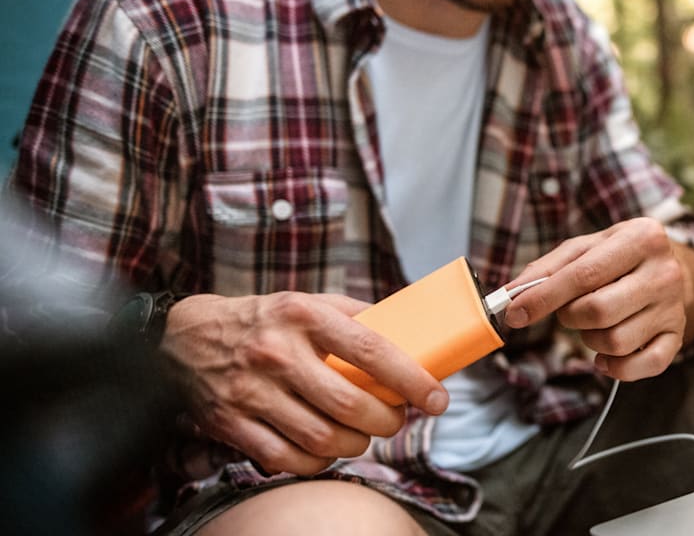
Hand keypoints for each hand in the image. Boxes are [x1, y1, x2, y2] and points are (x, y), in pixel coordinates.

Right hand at [161, 291, 445, 475]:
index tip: (437, 398)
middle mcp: (278, 353)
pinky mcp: (231, 423)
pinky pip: (286, 459)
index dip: (412, 380)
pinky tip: (326, 451)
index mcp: (304, 315)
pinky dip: (316, 463)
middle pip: (350, 405)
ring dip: (355, 446)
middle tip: (395, 420)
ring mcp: (252, 391)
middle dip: (385, 422)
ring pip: (321, 438)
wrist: (184, 337)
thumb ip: (357, 316)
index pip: (372, 351)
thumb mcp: (308, 301)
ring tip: (362, 436)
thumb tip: (414, 334)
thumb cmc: (264, 320)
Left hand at [503, 217, 693, 380]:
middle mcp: (665, 272)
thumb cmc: (615, 257)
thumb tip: (510, 296)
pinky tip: (606, 355)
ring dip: (591, 340)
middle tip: (570, 310)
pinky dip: (617, 368)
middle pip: (599, 310)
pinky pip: (644, 366)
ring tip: (594, 324)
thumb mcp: (584, 248)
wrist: (664, 267)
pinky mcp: (678, 336)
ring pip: (617, 342)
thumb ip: (545, 269)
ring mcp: (674, 307)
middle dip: (570, 317)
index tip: (515, 314)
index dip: (543, 298)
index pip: (584, 274)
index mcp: (642, 237)